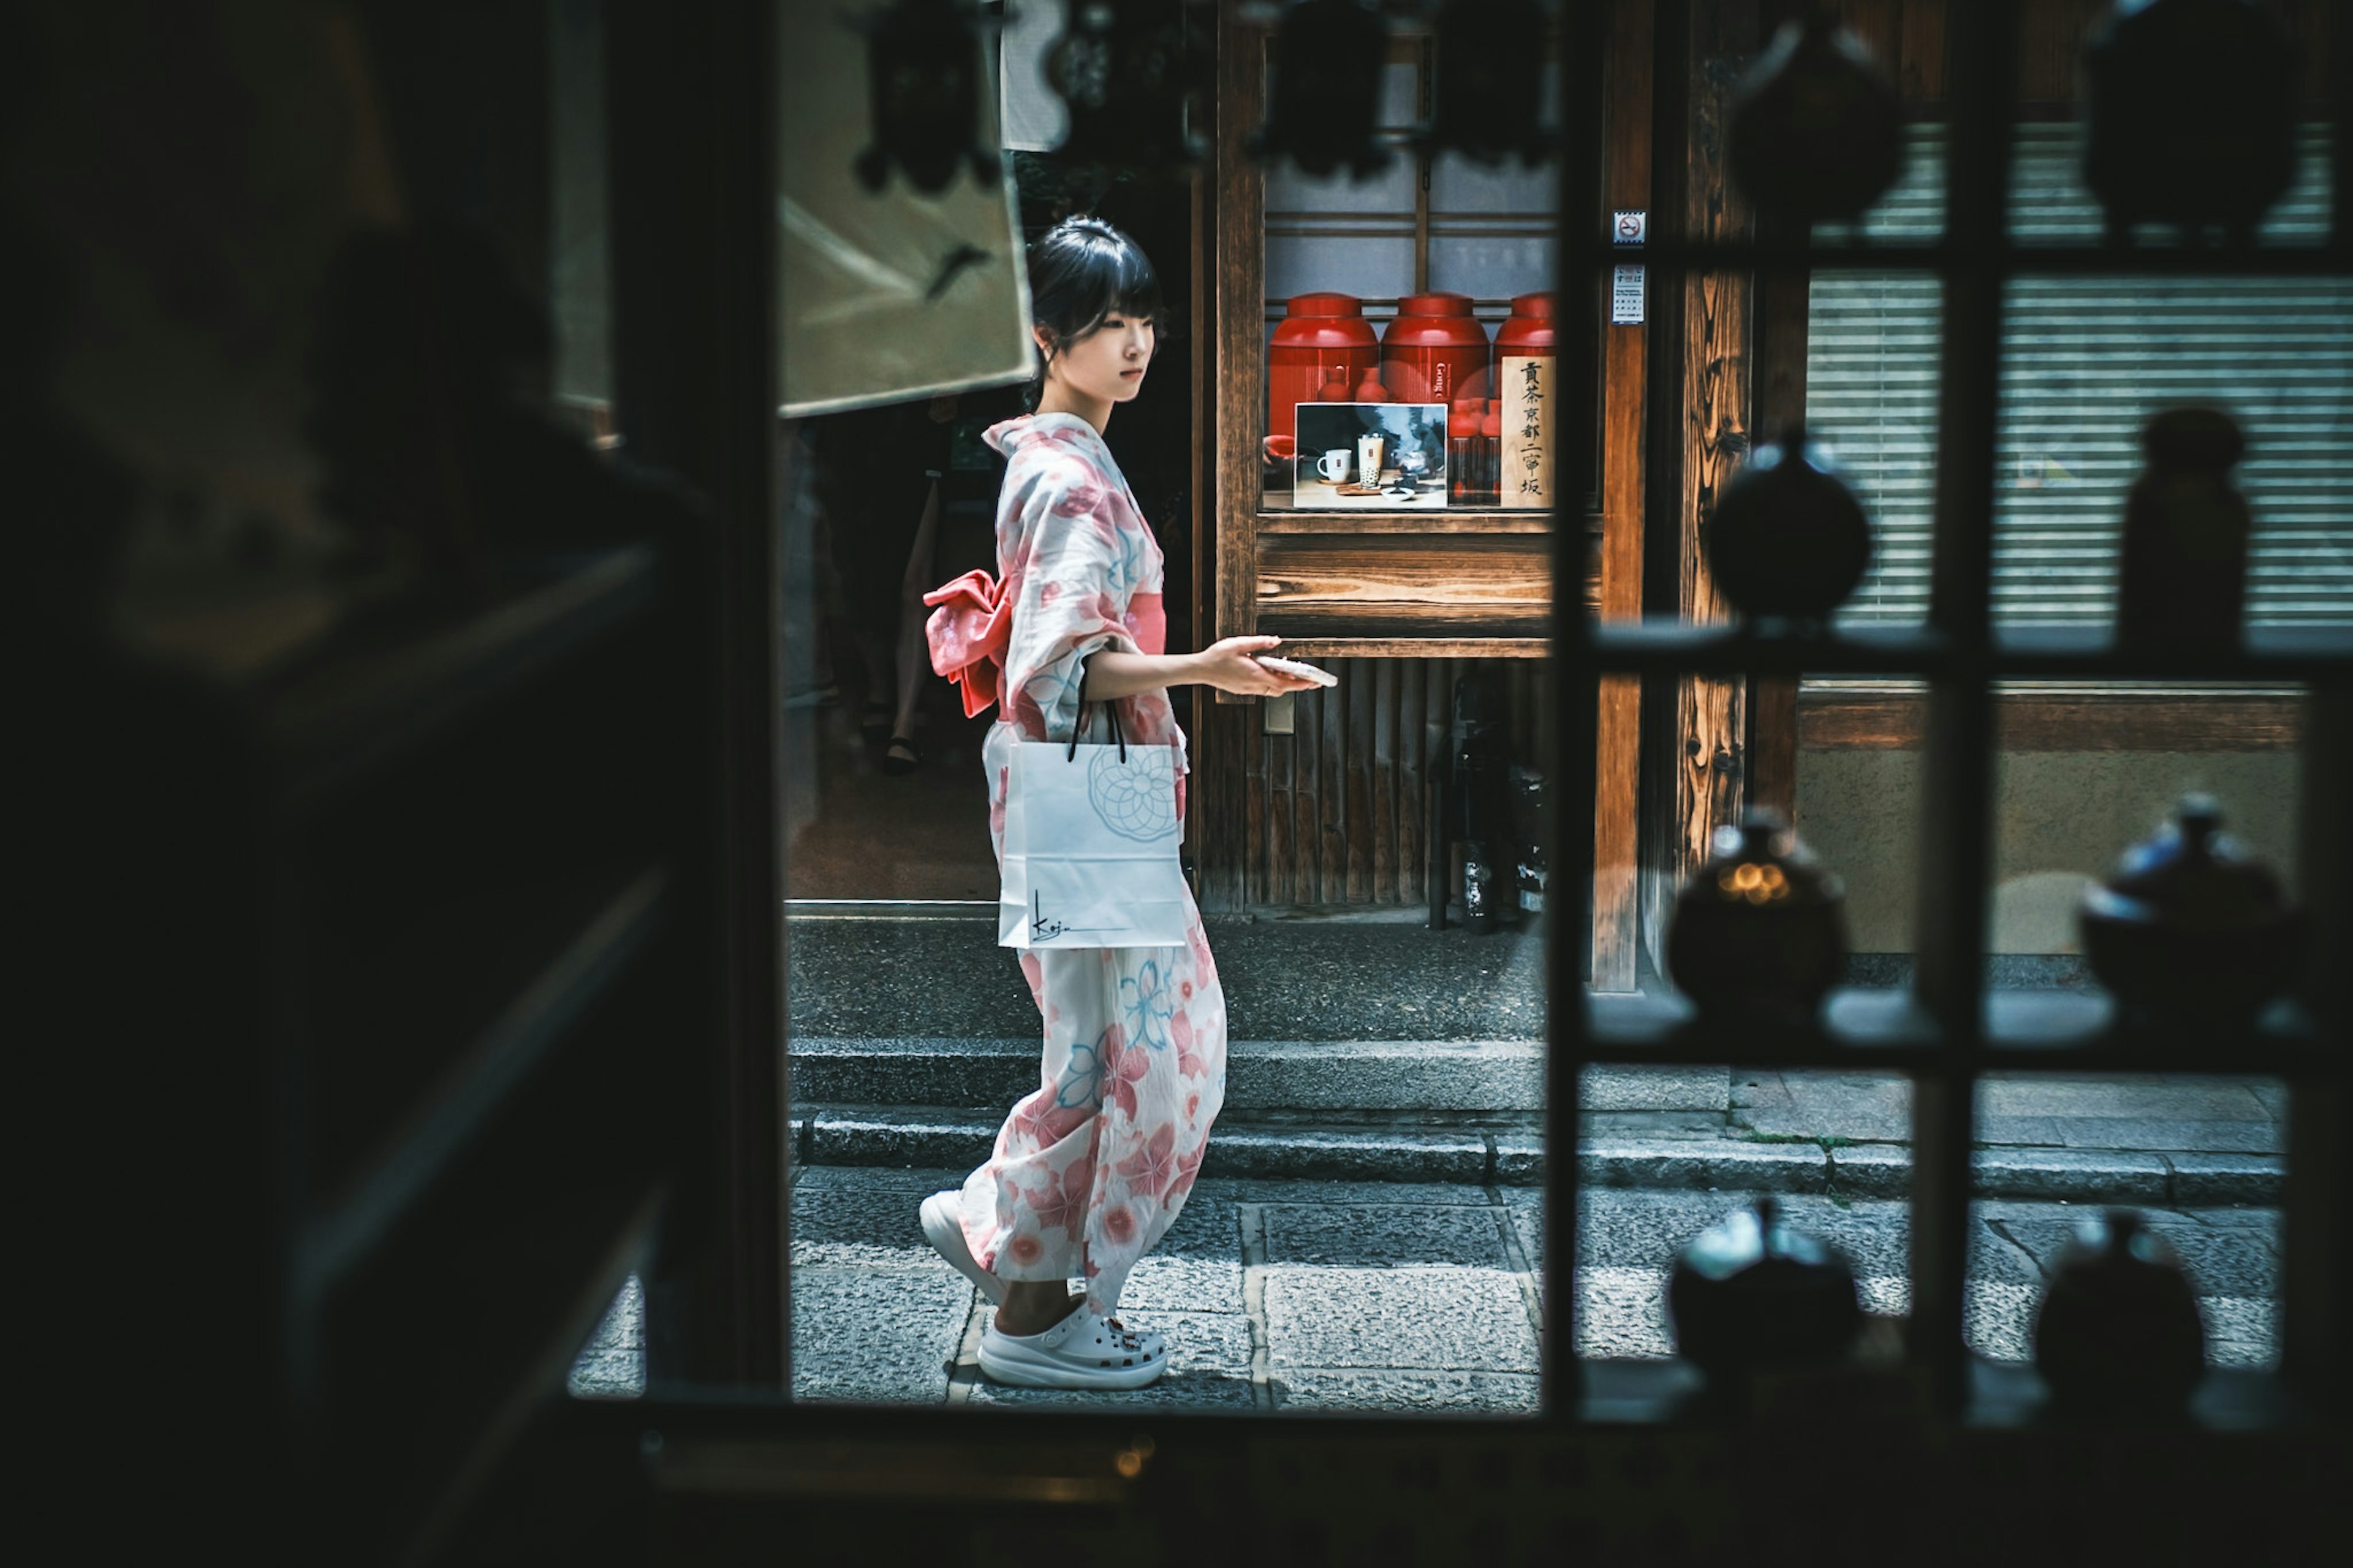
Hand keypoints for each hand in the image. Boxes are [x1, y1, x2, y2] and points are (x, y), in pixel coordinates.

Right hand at [1194, 635, 1318, 696]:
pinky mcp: (1242, 689)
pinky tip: (1268, 670)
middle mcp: (1253, 686)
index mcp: (1255, 675)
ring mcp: (1247, 689)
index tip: (1314, 683)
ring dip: (1282, 682)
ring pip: (1272, 689)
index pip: (1284, 683)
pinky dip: (1270, 681)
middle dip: (1295, 684)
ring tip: (1286, 669)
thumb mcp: (1239, 644)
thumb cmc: (1216, 657)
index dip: (1301, 684)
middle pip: (1281, 689)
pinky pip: (1262, 688)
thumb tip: (1276, 641)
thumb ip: (1260, 643)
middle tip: (1307, 676)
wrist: (1199, 669)